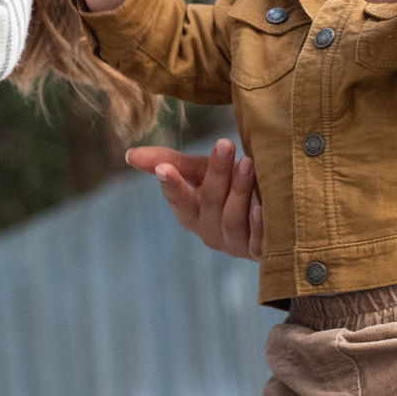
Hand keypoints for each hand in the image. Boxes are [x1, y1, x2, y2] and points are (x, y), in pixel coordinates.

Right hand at [124, 138, 262, 261]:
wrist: (267, 209)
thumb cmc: (226, 186)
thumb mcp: (198, 171)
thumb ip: (168, 162)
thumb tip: (129, 155)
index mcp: (190, 214)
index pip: (178, 200)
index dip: (171, 186)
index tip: (165, 168)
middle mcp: (209, 232)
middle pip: (210, 204)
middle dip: (217, 174)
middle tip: (225, 144)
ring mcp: (234, 244)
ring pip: (232, 220)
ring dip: (239, 191)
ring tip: (248, 163)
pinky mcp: (260, 251)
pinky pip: (257, 242)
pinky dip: (258, 225)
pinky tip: (261, 206)